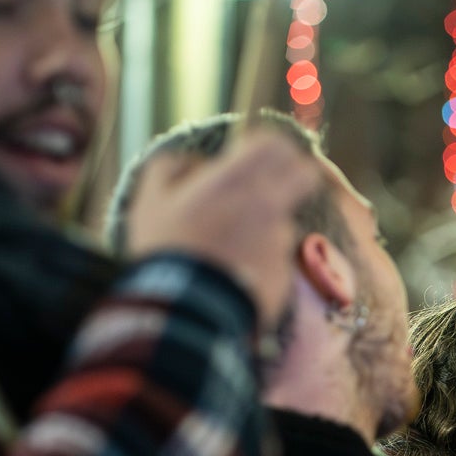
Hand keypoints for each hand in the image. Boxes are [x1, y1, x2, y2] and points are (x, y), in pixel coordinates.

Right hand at [123, 129, 321, 331]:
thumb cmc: (167, 249)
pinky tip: (234, 276)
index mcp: (237, 180)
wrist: (187, 310)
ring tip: (229, 250)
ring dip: (265, 230)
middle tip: (268, 187)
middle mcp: (268, 206)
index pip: (278, 144)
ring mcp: (281, 242)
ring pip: (285, 223)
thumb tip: (195, 163)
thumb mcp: (151, 199)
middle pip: (304, 175)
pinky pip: (277, 261)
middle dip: (291, 176)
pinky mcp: (284, 274)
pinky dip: (260, 264)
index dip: (272, 146)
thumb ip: (173, 167)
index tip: (256, 154)